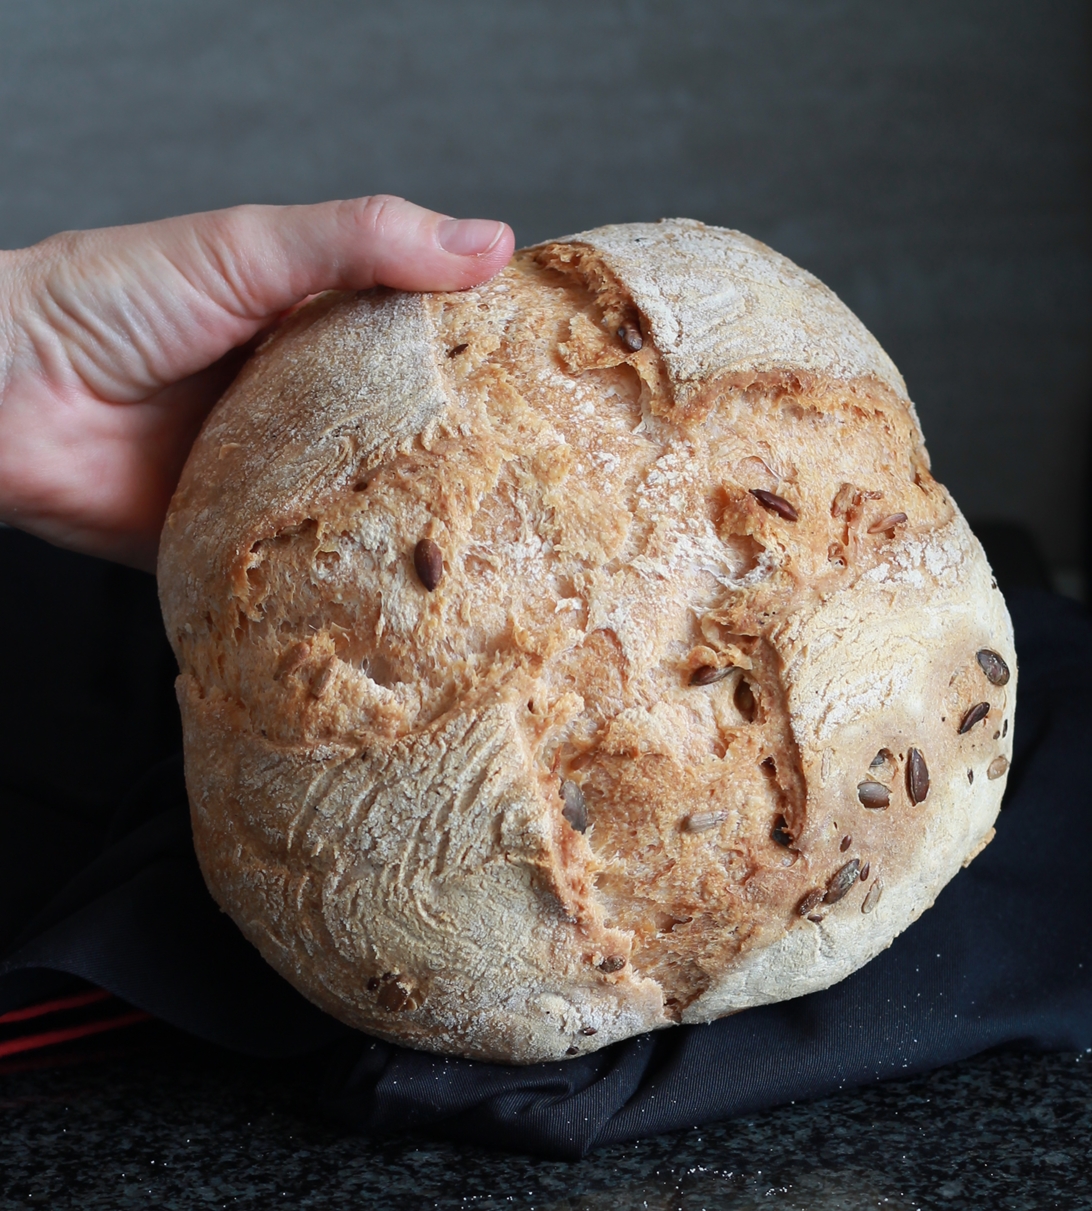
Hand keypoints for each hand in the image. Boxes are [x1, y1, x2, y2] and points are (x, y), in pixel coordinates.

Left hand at [0, 196, 513, 570]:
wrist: (4, 399)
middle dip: (465, 458)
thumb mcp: (252, 248)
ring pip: (369, 509)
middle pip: (406, 436)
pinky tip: (408, 589)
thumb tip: (490, 242)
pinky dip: (351, 578)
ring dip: (416, 523)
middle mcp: (308, 410)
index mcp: (317, 333)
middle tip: (544, 479)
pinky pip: (313, 569)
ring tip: (499, 542)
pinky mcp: (248, 547)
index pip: (423, 345)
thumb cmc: (114, 301)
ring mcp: (281, 481)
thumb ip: (364, 241)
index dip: (484, 360)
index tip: (552, 380)